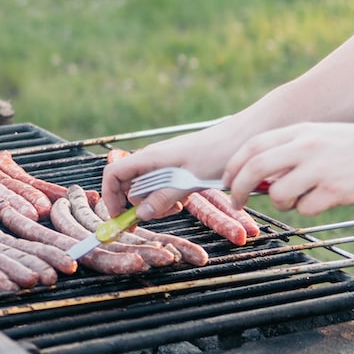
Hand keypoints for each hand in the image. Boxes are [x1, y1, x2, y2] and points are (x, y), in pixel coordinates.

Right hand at [101, 128, 235, 221]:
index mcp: (150, 158)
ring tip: (175, 207)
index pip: (114, 174)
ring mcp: (163, 163)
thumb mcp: (189, 180)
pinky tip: (183, 199)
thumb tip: (140, 214)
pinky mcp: (175, 168)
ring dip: (153, 202)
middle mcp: (152, 159)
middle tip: (155, 216)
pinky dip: (166, 197)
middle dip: (136, 204)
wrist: (243, 137)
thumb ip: (163, 197)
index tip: (118, 216)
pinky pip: (160, 186)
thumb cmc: (217, 152)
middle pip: (128, 184)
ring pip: (145, 188)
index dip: (110, 196)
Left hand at [223, 122, 353, 214]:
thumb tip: (258, 175)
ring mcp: (320, 168)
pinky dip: (307, 209)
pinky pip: (305, 208)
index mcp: (300, 131)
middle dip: (237, 188)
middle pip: (255, 168)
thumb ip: (289, 149)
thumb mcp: (320, 136)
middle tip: (235, 202)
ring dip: (280, 203)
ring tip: (296, 199)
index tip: (225, 180)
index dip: (233, 165)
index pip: (253, 146)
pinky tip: (323, 200)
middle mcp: (306, 146)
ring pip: (277, 193)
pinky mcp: (335, 189)